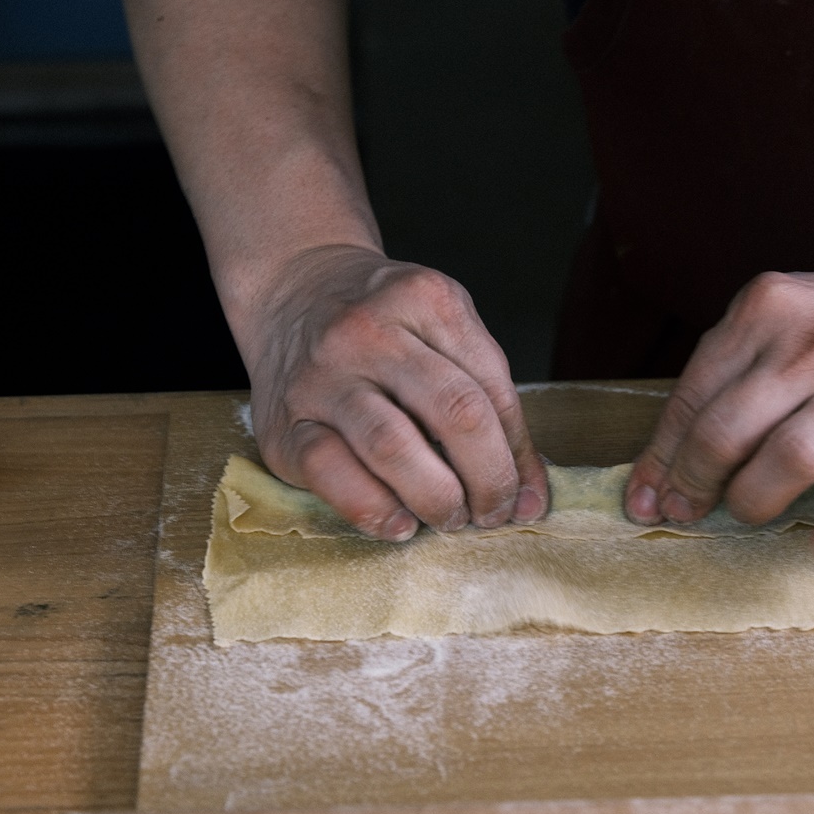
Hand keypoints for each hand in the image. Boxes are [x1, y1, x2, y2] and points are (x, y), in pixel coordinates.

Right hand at [242, 245, 547, 539]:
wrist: (293, 290)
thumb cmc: (384, 323)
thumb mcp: (443, 329)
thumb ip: (488, 398)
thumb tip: (529, 497)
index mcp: (426, 300)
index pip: (492, 389)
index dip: (518, 455)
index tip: (525, 497)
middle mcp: (370, 332)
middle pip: (456, 413)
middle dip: (489, 478)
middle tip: (492, 513)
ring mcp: (323, 376)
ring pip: (393, 446)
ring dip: (438, 497)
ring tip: (451, 517)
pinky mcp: (284, 424)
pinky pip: (332, 473)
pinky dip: (374, 508)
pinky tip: (400, 522)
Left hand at [624, 267, 813, 560]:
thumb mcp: (772, 329)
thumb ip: (716, 386)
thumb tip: (652, 482)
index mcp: (768, 309)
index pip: (694, 396)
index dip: (663, 457)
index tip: (645, 499)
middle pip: (729, 430)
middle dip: (695, 482)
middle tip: (689, 511)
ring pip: (791, 459)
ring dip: (754, 501)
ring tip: (749, 512)